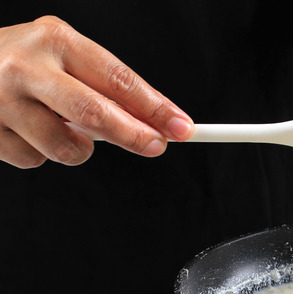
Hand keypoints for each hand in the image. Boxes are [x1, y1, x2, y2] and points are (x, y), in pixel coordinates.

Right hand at [0, 16, 193, 167]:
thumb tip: (153, 122)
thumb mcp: (64, 58)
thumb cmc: (23, 62)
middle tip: (155, 146)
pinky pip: (33, 160)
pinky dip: (41, 154)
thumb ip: (105, 87)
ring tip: (64, 129)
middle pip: (94, 112)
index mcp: (55, 40)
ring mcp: (0, 99)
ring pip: (66, 146)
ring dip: (79, 149)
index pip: (117, 78)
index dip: (154, 106)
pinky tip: (27, 131)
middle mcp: (25, 66)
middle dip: (133, 135)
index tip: (181, 126)